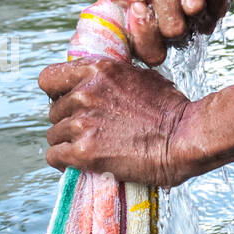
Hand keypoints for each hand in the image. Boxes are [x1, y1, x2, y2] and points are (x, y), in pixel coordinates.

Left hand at [40, 57, 200, 186]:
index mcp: (96, 71)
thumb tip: (98, 83)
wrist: (185, 138)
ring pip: (53, 135)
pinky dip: (63, 161)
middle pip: (53, 111)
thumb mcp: (141, 76)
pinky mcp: (84, 152)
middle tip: (89, 131)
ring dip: (67, 142)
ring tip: (90, 148)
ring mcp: (82, 124)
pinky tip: (77, 163)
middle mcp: (84, 94)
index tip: (67, 103)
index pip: (49, 79)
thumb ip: (111, 78)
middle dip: (67, 121)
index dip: (56, 93)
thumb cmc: (172, 109)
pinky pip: (54, 156)